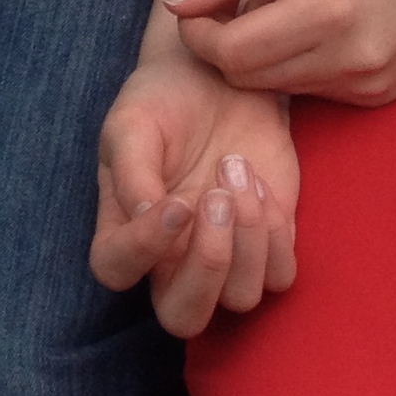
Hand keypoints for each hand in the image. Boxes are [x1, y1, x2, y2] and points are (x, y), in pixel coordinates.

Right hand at [94, 53, 299, 335]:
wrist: (220, 78)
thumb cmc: (163, 100)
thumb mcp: (133, 123)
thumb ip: (132, 172)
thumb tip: (146, 219)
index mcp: (123, 227)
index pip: (115, 269)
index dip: (143, 248)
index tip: (176, 200)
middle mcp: (170, 257)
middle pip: (183, 317)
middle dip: (206, 268)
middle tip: (215, 200)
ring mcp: (223, 257)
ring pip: (240, 298)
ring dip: (247, 238)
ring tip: (236, 169)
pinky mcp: (268, 246)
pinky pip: (280, 275)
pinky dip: (275, 233)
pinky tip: (258, 182)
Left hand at [169, 0, 395, 105]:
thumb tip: (176, 5)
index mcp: (326, 12)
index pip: (230, 53)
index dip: (198, 36)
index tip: (196, 9)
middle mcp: (350, 60)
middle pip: (248, 79)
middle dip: (223, 49)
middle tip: (228, 9)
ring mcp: (368, 85)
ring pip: (279, 89)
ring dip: (261, 58)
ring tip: (277, 11)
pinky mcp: (380, 97)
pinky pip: (315, 92)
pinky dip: (299, 65)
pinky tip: (315, 29)